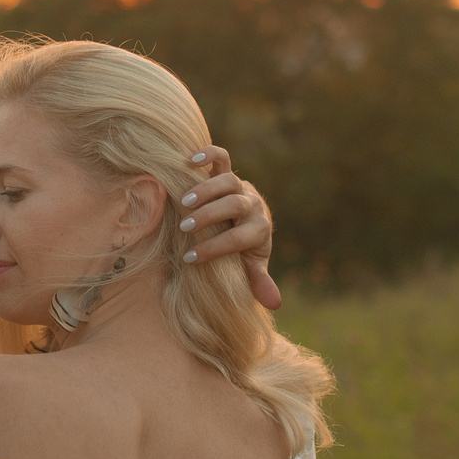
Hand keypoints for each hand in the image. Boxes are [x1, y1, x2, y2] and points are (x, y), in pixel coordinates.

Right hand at [175, 144, 281, 309]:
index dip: (216, 248)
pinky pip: (221, 158)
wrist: (251, 217)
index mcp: (260, 229)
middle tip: (186, 228)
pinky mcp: (228, 172)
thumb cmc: (246, 246)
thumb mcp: (253, 265)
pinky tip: (190, 160)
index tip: (191, 258)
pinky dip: (209, 155)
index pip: (239, 238)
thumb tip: (275, 303)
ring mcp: (241, 186)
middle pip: (235, 204)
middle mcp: (252, 205)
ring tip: (184, 202)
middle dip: (210, 216)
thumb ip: (260, 281)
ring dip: (206, 190)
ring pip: (228, 180)